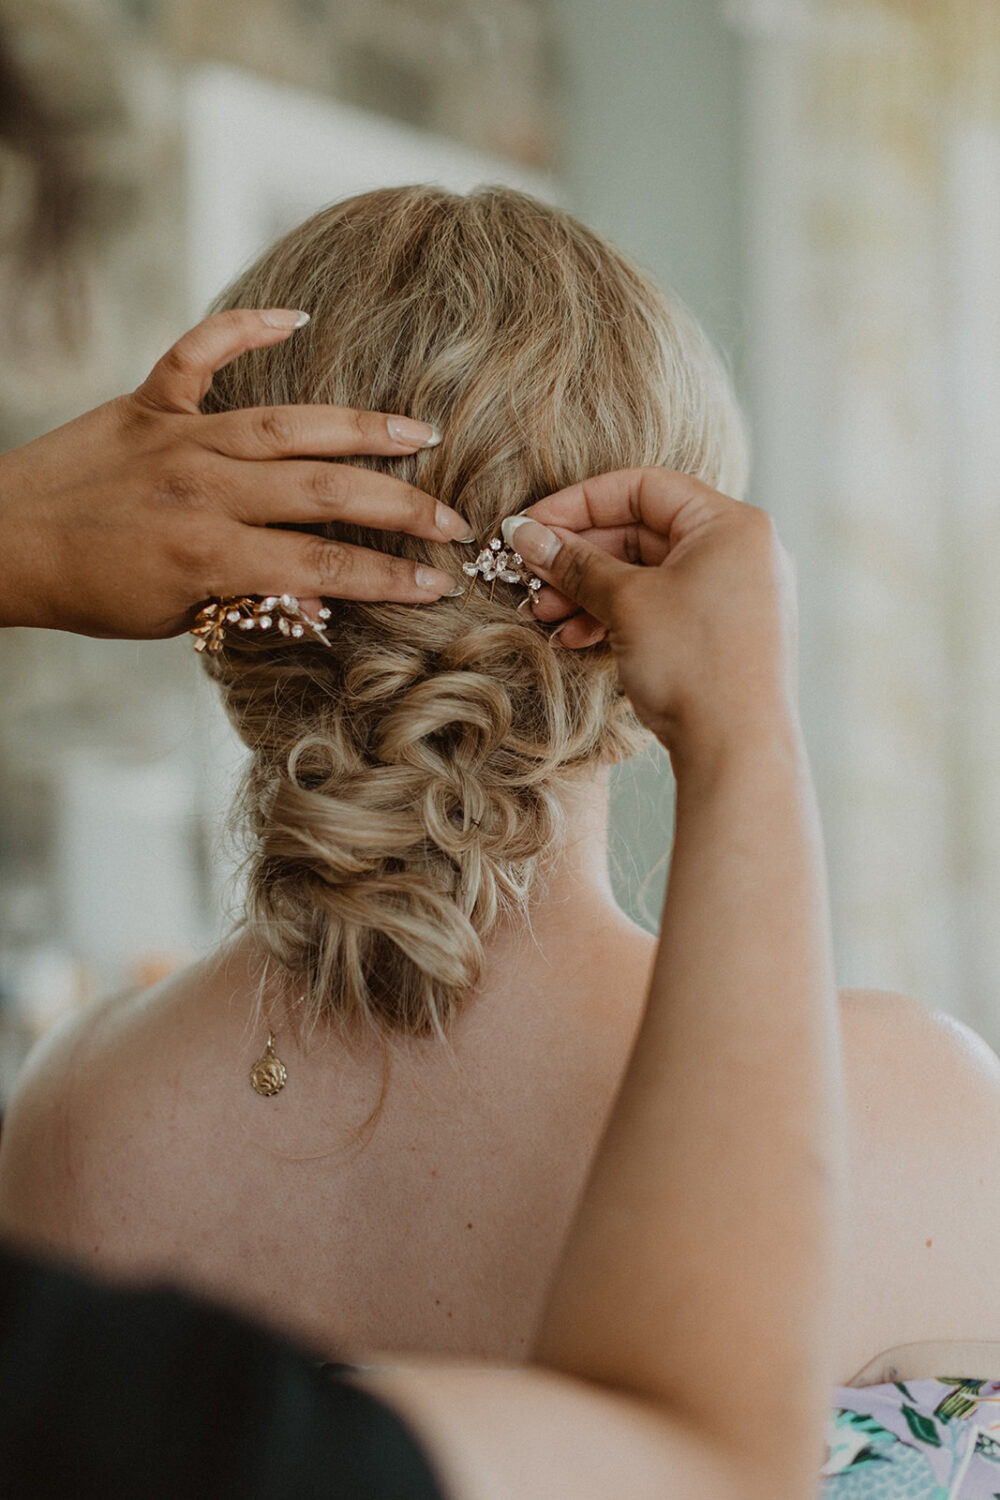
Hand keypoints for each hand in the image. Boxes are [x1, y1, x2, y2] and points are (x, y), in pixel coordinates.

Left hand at [0, 309, 470, 638]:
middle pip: (325, 493)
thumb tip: (322, 600)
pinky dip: (246, 328)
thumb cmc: (92, 591)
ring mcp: (178, 437)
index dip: (388, 578)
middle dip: (400, 508)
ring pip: (288, 426)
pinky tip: (297, 319)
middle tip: (453, 518)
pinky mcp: (148, 401)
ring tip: (418, 432)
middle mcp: (202, 490)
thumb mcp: (176, 617)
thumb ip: (249, 602)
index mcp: (208, 555)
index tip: (438, 582)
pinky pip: (201, 353)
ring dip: (361, 428)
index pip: (323, 567)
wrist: (4, 541)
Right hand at [506, 468, 797, 761]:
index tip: (531, 526)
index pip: (643, 488)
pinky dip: (618, 616)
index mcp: (731, 524)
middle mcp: (741, 552)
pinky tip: (577, 637)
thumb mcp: (626, 603)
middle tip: (530, 576)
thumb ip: (575, 563)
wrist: (738, 751)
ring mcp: (735, 595)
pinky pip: (663, 607)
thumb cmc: (694, 665)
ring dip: (590, 591)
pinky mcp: (723, 634)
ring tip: (544, 613)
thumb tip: (526, 534)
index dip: (580, 503)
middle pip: (642, 531)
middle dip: (579, 556)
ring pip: (648, 574)